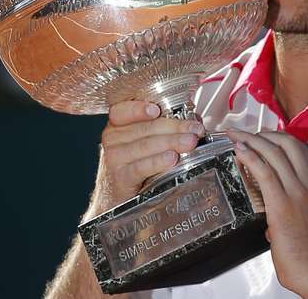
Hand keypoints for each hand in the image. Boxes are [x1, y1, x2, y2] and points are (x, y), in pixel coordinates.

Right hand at [85, 101, 204, 218]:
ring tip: (190, 142)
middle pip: (145, 128)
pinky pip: (140, 167)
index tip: (157, 110)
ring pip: (145, 145)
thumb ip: (163, 128)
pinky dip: (158, 162)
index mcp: (119, 124)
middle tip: (195, 130)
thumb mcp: (144, 142)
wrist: (116, 199)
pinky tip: (172, 159)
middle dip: (175, 127)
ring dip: (171, 142)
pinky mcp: (120, 178)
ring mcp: (114, 158)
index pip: (124, 110)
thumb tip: (193, 121)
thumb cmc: (134, 165)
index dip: (139, 109)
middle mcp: (113, 139)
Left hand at [226, 129, 307, 298]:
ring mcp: (297, 192)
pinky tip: (239, 151)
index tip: (260, 135)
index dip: (277, 137)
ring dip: (251, 141)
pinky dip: (251, 157)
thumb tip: (270, 195)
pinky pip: (265, 172)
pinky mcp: (282, 203)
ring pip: (274, 154)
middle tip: (243, 133)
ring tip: (235, 137)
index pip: (298, 148)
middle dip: (262, 133)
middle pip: (287, 144)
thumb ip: (293, 199)